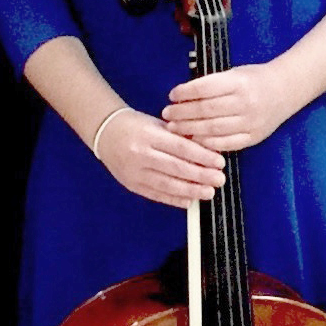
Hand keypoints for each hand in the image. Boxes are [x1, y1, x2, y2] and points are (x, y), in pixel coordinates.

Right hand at [93, 106, 224, 206]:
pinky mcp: (131, 185)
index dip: (202, 156)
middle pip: (176, 168)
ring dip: (190, 190)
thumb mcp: (158, 124)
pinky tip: (189, 201)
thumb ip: (180, 137)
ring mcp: (134, 172)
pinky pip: (155, 195)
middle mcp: (141, 155)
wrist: (105, 133)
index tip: (219, 162)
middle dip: (201, 176)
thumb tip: (208, 150)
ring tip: (208, 193)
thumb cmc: (136, 126)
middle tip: (219, 179)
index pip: (181, 147)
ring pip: (167, 185)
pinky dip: (173, 199)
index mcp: (149, 135)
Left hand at [163, 63, 305, 154]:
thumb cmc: (255, 79)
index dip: (186, 93)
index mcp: (239, 83)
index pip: (205, 88)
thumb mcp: (234, 73)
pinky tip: (194, 140)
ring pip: (214, 129)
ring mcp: (250, 122)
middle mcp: (245, 103)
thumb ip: (212, 85)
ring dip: (190, 129)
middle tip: (166, 115)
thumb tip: (182, 97)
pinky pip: (227, 144)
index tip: (172, 95)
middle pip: (207, 110)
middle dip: (183, 113)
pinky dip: (208, 143)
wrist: (287, 89)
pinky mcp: (254, 137)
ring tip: (174, 128)